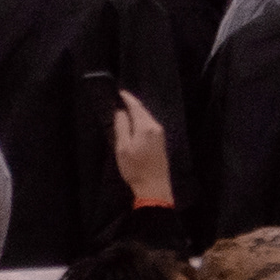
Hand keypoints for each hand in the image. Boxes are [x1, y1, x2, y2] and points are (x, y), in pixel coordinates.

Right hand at [109, 90, 173, 205]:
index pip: (136, 106)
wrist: (154, 186)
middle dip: (132, 104)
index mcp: (146, 126)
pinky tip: (135, 123)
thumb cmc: (136, 168)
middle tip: (120, 99)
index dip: (127, 98)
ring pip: (146, 117)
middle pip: (143, 111)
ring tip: (125, 109)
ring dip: (136, 112)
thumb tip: (120, 111)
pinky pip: (149, 125)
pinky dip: (141, 120)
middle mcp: (156, 127)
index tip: (119, 92)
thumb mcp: (123, 148)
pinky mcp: (161, 142)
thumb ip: (122, 127)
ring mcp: (160, 134)